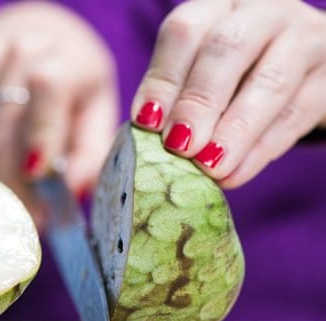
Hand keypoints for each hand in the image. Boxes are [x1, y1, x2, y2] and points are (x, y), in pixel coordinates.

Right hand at [0, 2, 116, 226]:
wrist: (32, 34)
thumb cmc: (73, 79)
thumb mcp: (96, 108)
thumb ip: (91, 150)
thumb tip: (75, 192)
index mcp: (62, 54)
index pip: (47, 88)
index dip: (41, 135)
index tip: (38, 178)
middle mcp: (17, 50)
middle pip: (6, 124)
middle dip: (17, 179)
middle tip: (33, 217)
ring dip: (2, 169)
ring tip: (22, 184)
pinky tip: (4, 151)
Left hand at [132, 0, 325, 187]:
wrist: (303, 67)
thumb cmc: (236, 71)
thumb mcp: (202, 68)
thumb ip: (177, 92)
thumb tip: (146, 134)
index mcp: (218, 7)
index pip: (186, 31)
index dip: (164, 78)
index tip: (147, 123)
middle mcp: (262, 12)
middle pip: (229, 48)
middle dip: (200, 101)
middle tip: (179, 146)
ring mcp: (303, 40)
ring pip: (271, 82)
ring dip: (234, 130)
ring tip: (209, 167)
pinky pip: (296, 114)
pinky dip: (260, 150)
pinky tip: (234, 174)